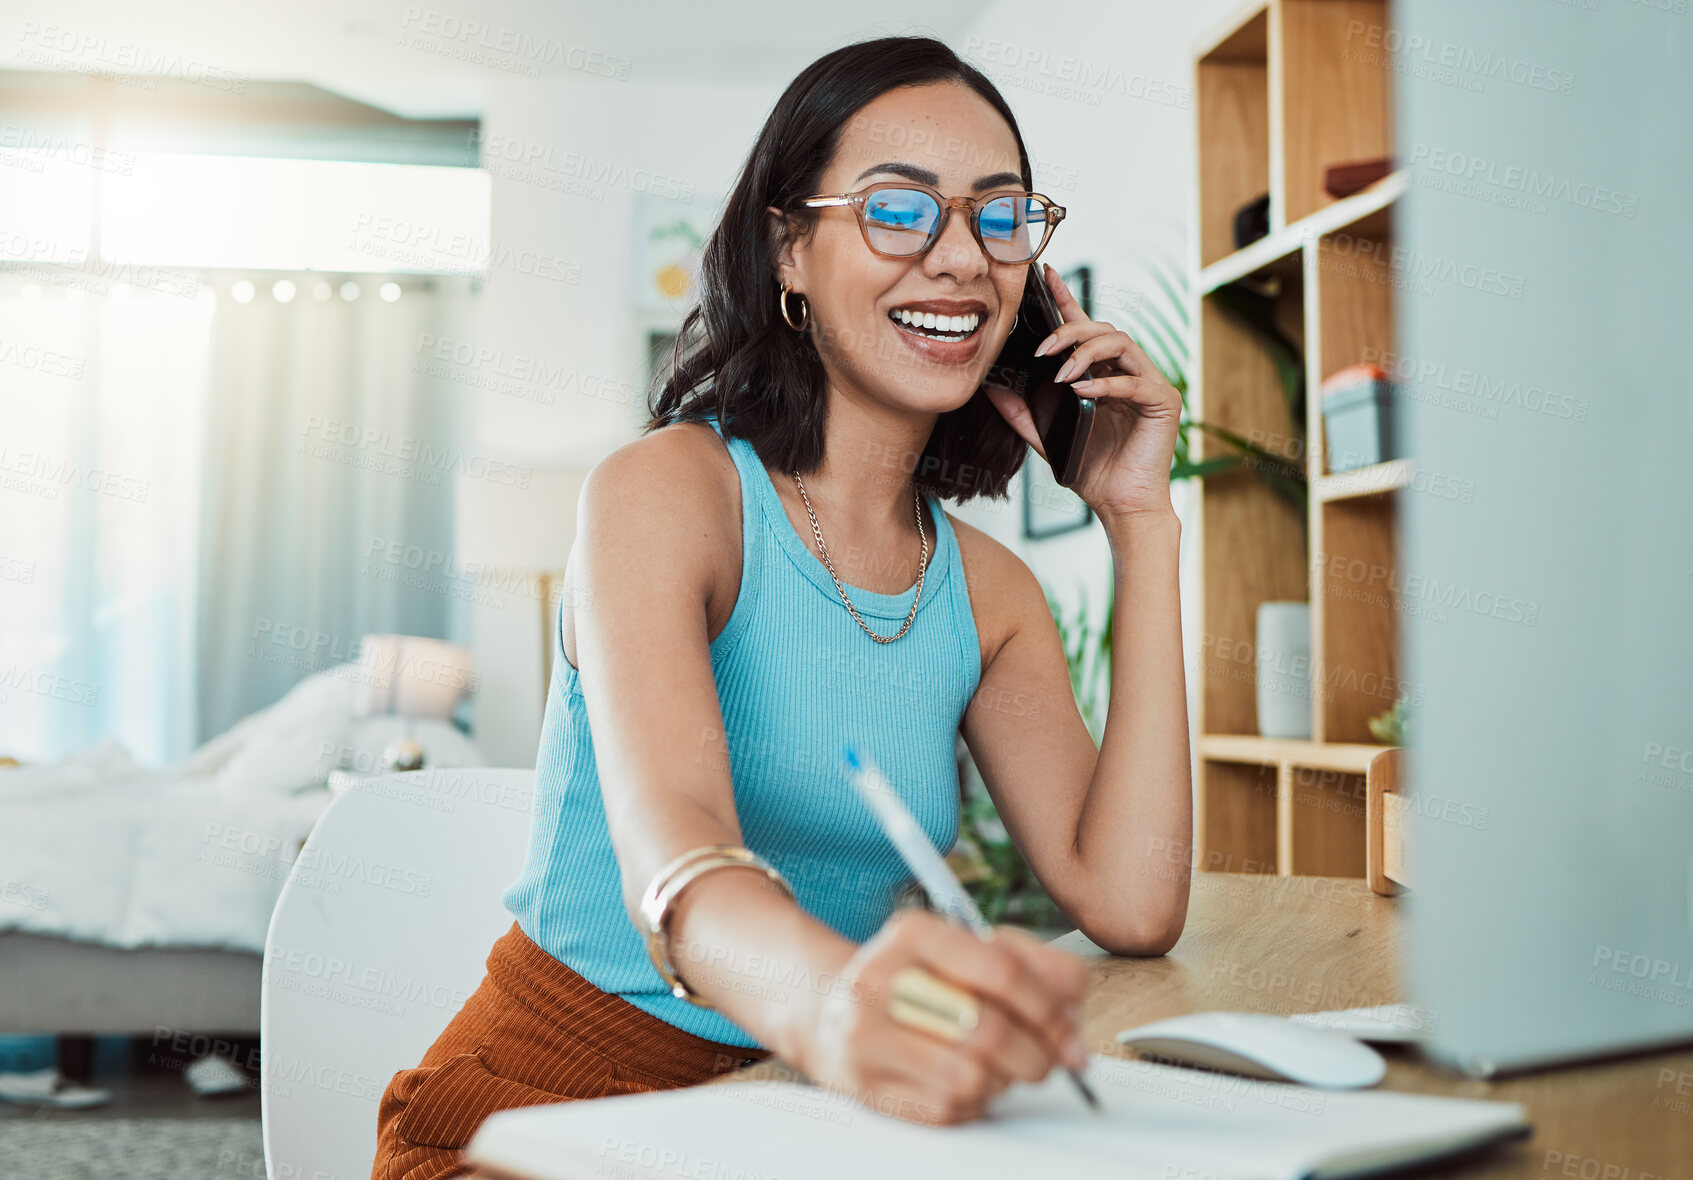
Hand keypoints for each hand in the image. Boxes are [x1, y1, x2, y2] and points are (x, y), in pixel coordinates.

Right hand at [795, 908, 1089, 1124]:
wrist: (827, 1009)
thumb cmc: (915, 979)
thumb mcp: (965, 949)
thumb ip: (1028, 964)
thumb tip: (1076, 1007)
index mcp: (913, 933)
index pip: (1001, 971)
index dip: (1050, 1010)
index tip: (1072, 1035)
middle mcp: (880, 978)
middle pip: (987, 1029)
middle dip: (1037, 1054)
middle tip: (1052, 1061)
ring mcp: (866, 1035)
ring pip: (970, 1075)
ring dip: (1004, 1080)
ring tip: (1003, 1068)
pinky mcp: (865, 1085)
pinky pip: (946, 1108)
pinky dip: (974, 1102)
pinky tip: (969, 1083)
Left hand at [983, 263, 1183, 522]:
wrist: (1121, 507)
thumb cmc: (1091, 471)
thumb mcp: (1047, 437)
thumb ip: (1021, 412)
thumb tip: (989, 388)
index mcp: (1102, 373)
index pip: (1083, 328)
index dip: (1066, 299)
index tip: (1046, 275)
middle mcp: (1128, 371)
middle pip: (1102, 328)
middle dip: (1069, 332)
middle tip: (1041, 350)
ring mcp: (1150, 383)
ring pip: (1122, 343)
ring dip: (1086, 353)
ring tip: (1060, 373)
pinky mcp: (1164, 401)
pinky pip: (1135, 382)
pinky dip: (1106, 384)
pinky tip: (1082, 392)